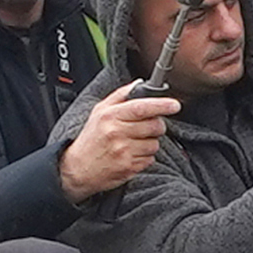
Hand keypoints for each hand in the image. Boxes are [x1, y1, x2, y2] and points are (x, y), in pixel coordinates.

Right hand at [59, 88, 177, 200]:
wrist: (78, 169)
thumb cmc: (91, 139)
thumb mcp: (99, 112)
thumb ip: (120, 95)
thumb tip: (140, 83)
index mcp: (110, 116)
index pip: (141, 108)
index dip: (161, 105)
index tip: (174, 105)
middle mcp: (117, 133)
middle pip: (154, 126)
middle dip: (157, 126)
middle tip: (146, 127)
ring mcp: (124, 152)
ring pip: (155, 144)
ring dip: (149, 143)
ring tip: (134, 143)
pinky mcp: (129, 168)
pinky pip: (150, 159)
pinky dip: (145, 157)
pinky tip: (131, 155)